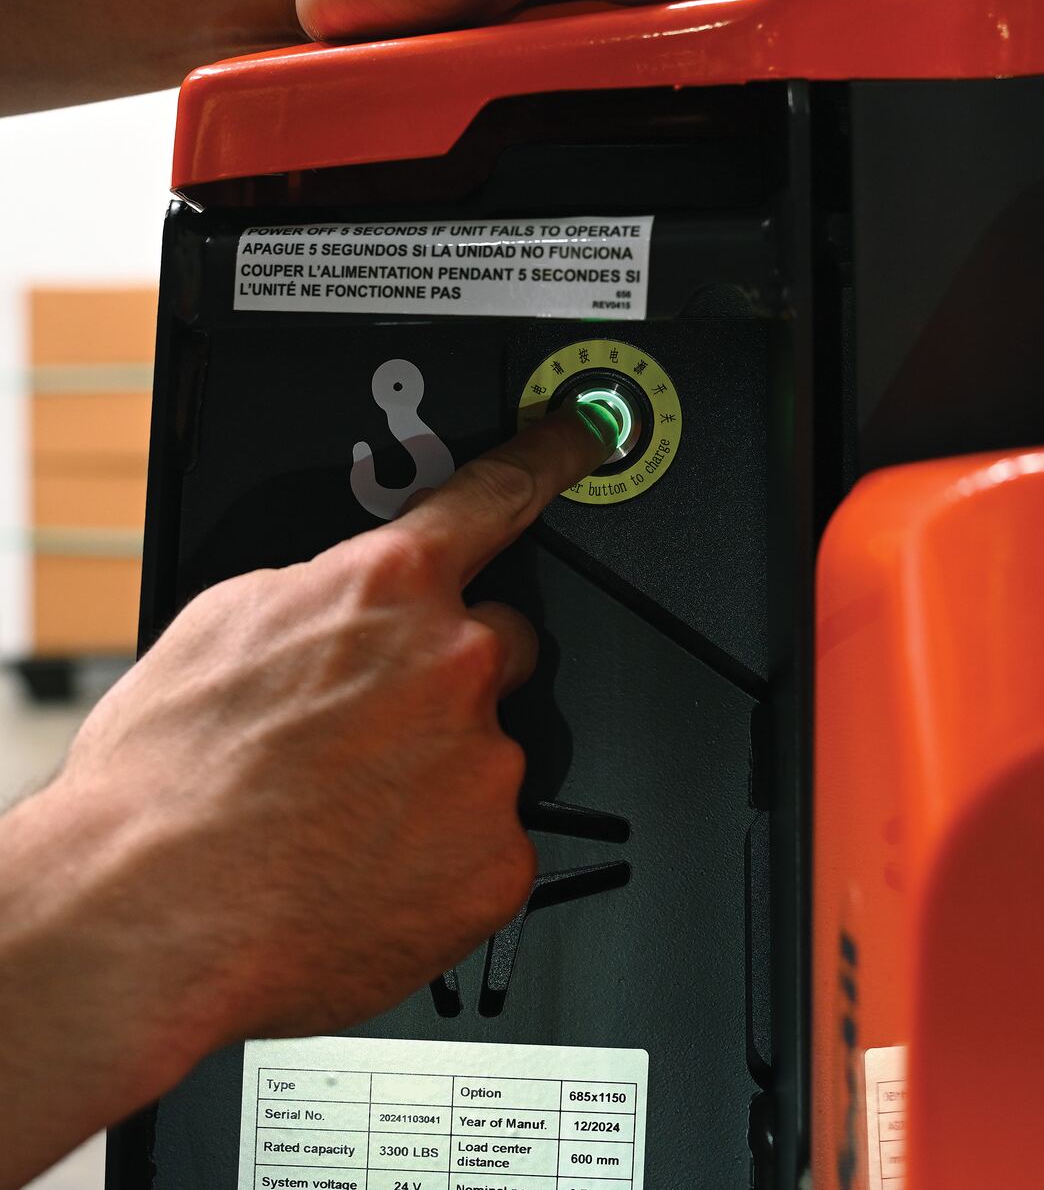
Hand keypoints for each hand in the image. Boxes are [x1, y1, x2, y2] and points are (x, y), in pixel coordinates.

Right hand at [33, 408, 610, 1050]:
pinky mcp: (500, 858)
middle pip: (502, 645)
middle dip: (454, 677)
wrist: (144, 920)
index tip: (587, 434)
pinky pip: (492, 841)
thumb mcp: (223, 627)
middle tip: (375, 733)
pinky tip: (372, 871)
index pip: (497, 495)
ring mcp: (487, 762)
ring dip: (439, 776)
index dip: (552, 454)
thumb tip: (349, 597)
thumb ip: (322, 592)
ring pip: (489, 752)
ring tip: (345, 818)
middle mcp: (456, 662)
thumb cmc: (162, 784)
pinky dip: (445, 856)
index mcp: (388, 588)